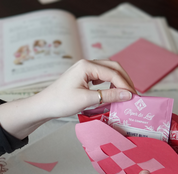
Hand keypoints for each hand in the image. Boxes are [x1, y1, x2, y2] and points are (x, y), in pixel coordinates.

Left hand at [0, 59, 135, 138]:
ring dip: (118, 81)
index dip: (125, 85)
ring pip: (108, 70)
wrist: (43, 106)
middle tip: (133, 95)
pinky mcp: (83, 76)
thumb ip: (108, 96)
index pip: (113, 73)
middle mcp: (86, 63)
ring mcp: (84, 69)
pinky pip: (101, 76)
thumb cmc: (60, 102)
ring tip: (125, 94)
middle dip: (125, 80)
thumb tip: (127, 95)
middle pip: (113, 67)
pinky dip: (110, 83)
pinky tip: (112, 92)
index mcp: (87, 65)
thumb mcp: (86, 100)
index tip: (134, 97)